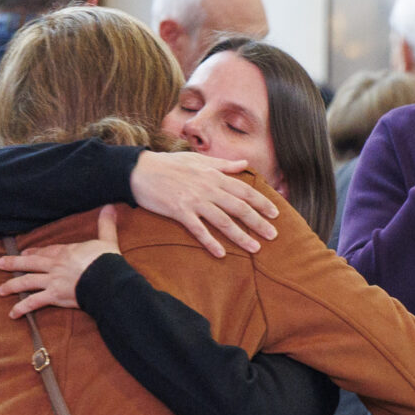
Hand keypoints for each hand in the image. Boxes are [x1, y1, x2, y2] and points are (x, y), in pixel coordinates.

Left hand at [0, 206, 119, 318]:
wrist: (106, 279)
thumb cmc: (107, 261)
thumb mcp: (107, 240)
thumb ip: (106, 225)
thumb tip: (110, 206)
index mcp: (66, 252)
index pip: (47, 251)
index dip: (35, 252)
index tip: (25, 253)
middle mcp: (55, 265)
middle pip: (30, 263)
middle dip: (14, 264)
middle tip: (0, 264)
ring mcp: (52, 280)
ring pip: (27, 281)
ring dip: (12, 285)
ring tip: (0, 290)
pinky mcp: (54, 295)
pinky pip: (34, 302)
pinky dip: (22, 307)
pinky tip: (13, 314)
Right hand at [129, 151, 278, 256]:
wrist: (139, 170)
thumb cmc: (169, 164)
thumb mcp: (198, 160)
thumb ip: (223, 164)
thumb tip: (244, 164)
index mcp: (214, 175)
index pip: (244, 190)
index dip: (261, 202)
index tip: (275, 213)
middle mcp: (207, 188)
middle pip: (239, 207)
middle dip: (258, 222)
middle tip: (273, 236)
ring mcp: (194, 201)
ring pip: (223, 221)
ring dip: (240, 236)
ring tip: (255, 249)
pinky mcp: (179, 211)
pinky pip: (198, 230)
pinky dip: (210, 242)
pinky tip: (222, 254)